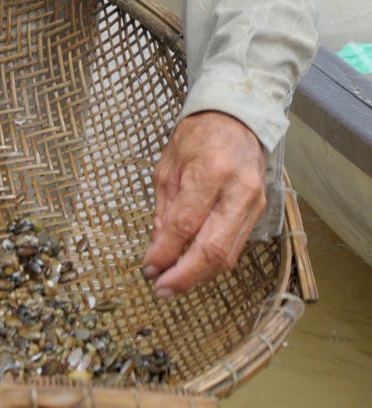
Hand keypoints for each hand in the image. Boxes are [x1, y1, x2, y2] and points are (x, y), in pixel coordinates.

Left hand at [141, 111, 266, 298]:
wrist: (237, 119)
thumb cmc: (198, 136)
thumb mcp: (168, 165)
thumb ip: (164, 208)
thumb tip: (157, 248)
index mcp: (210, 172)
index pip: (185, 225)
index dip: (165, 253)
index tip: (148, 268)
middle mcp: (237, 190)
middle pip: (212, 249)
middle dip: (184, 276)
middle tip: (161, 289)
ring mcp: (253, 203)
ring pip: (228, 255)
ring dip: (198, 276)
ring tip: (173, 285)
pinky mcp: (259, 211)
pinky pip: (236, 246)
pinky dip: (213, 263)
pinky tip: (194, 268)